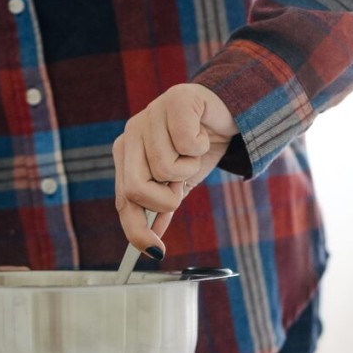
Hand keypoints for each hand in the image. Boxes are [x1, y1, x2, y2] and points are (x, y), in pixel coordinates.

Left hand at [112, 84, 237, 255]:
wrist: (227, 112)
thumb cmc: (199, 147)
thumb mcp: (180, 183)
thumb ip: (161, 208)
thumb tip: (151, 243)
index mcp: (126, 153)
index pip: (124, 200)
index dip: (136, 230)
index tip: (155, 251)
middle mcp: (131, 133)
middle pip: (136, 188)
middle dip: (165, 200)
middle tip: (181, 188)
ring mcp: (150, 114)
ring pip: (165, 168)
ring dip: (189, 169)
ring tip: (194, 152)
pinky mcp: (175, 100)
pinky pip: (186, 144)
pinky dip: (201, 147)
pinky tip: (202, 134)